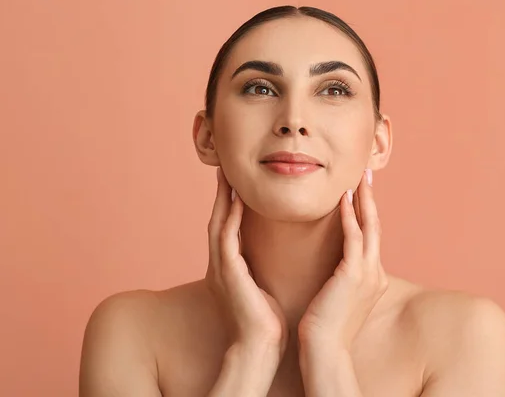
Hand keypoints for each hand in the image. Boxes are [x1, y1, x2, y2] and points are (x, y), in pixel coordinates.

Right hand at [205, 167, 287, 355]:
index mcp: (230, 267)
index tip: (236, 183)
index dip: (230, 204)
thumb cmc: (265, 321)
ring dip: (222, 199)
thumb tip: (275, 259)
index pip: (228, 228)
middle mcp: (221, 264)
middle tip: (224, 170)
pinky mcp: (228, 272)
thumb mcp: (262, 288)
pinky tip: (236, 200)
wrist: (260, 345)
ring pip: (219, 223)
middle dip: (221, 195)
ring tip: (226, 175)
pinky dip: (230, 217)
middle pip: (219, 220)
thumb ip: (260, 271)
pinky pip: (226, 238)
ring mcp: (221, 268)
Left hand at [298, 169, 387, 349]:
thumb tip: (334, 266)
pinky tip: (343, 198)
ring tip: (358, 177)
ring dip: (363, 200)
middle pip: (375, 226)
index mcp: (372, 278)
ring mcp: (368, 273)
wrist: (324, 349)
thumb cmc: (325, 325)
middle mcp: (375, 272)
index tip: (359, 192)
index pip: (370, 237)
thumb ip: (342, 278)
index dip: (366, 213)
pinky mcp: (354, 274)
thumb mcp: (338, 297)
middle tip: (366, 174)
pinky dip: (350, 216)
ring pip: (369, 227)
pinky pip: (354, 237)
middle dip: (370, 199)